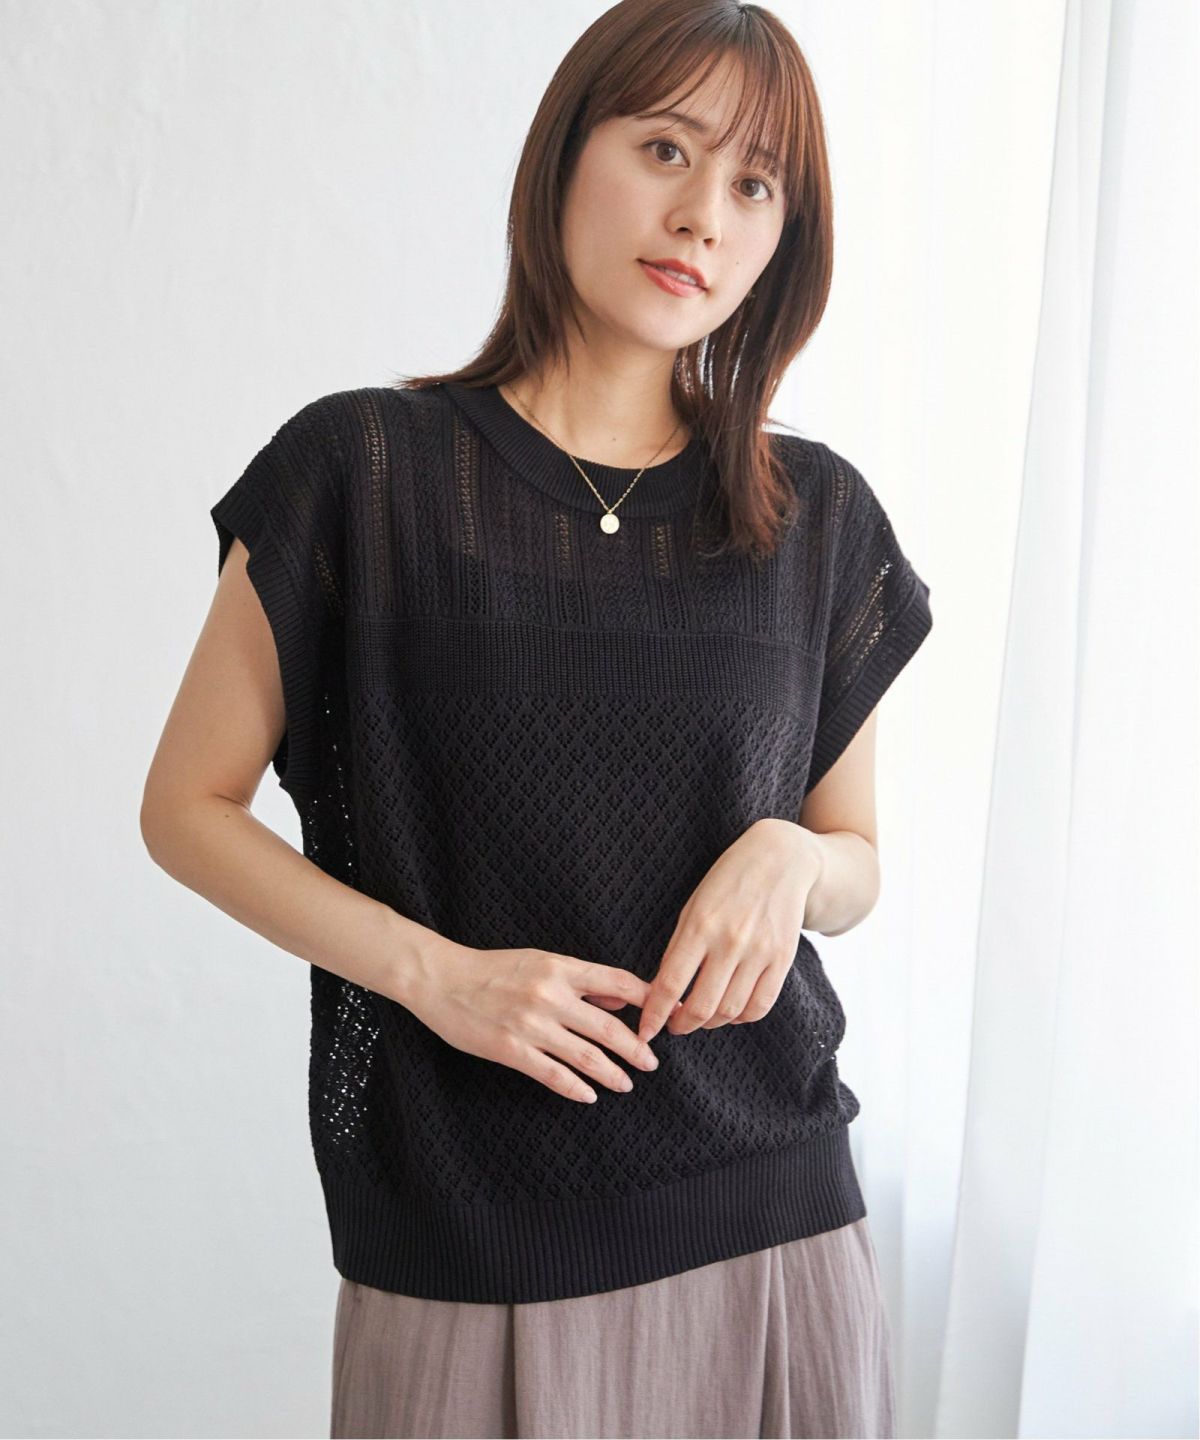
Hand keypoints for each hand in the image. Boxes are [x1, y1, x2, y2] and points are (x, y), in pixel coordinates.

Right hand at [404, 942, 662, 1103]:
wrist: (441, 979)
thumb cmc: (491, 968)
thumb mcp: (539, 960)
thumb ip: (579, 979)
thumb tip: (619, 997)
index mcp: (560, 968)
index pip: (618, 982)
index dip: (647, 1001)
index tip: (665, 1017)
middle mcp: (550, 995)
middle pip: (608, 1026)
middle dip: (636, 1048)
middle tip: (652, 1063)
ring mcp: (531, 1025)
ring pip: (585, 1055)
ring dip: (612, 1073)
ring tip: (627, 1084)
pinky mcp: (510, 1050)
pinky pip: (552, 1074)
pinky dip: (575, 1087)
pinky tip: (589, 1095)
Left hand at [637, 819, 822, 1041]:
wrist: (780, 859)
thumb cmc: (727, 882)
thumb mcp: (694, 906)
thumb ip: (680, 948)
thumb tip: (664, 992)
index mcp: (700, 926)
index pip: (670, 984)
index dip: (654, 1015)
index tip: (645, 1031)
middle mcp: (730, 942)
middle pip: (701, 1007)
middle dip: (681, 1025)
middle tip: (673, 1026)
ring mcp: (760, 952)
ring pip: (730, 1011)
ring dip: (710, 1023)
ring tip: (700, 1017)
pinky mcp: (783, 959)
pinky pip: (760, 1005)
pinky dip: (741, 1017)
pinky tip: (730, 1010)